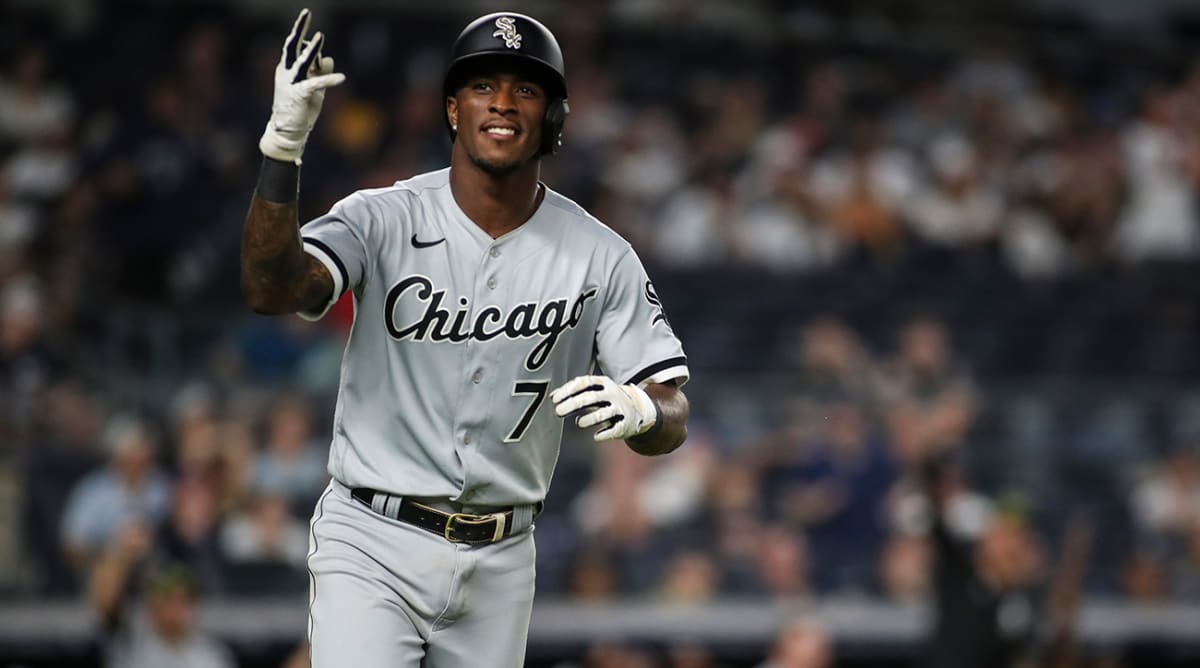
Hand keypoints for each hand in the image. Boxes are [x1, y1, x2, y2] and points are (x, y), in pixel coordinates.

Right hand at [259, 9, 344, 164]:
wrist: (288, 131)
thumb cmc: (300, 109)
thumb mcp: (314, 88)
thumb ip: (320, 72)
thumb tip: (329, 58)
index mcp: (287, 68)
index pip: (296, 47)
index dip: (306, 38)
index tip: (312, 25)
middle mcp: (286, 72)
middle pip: (292, 45)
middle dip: (299, 28)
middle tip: (306, 12)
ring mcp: (291, 83)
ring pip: (302, 61)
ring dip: (312, 49)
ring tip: (321, 36)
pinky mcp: (299, 95)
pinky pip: (315, 84)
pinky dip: (328, 80)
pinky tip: (341, 78)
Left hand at [552, 375, 658, 441]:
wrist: (636, 411)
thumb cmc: (605, 400)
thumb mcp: (593, 391)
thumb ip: (574, 392)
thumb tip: (552, 396)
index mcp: (603, 383)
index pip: (584, 383)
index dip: (569, 390)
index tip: (555, 400)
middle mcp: (612, 394)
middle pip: (591, 397)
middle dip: (574, 404)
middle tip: (558, 411)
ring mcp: (620, 409)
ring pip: (603, 414)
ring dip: (590, 418)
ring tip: (578, 423)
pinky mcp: (624, 425)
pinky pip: (614, 429)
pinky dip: (604, 433)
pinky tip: (595, 436)